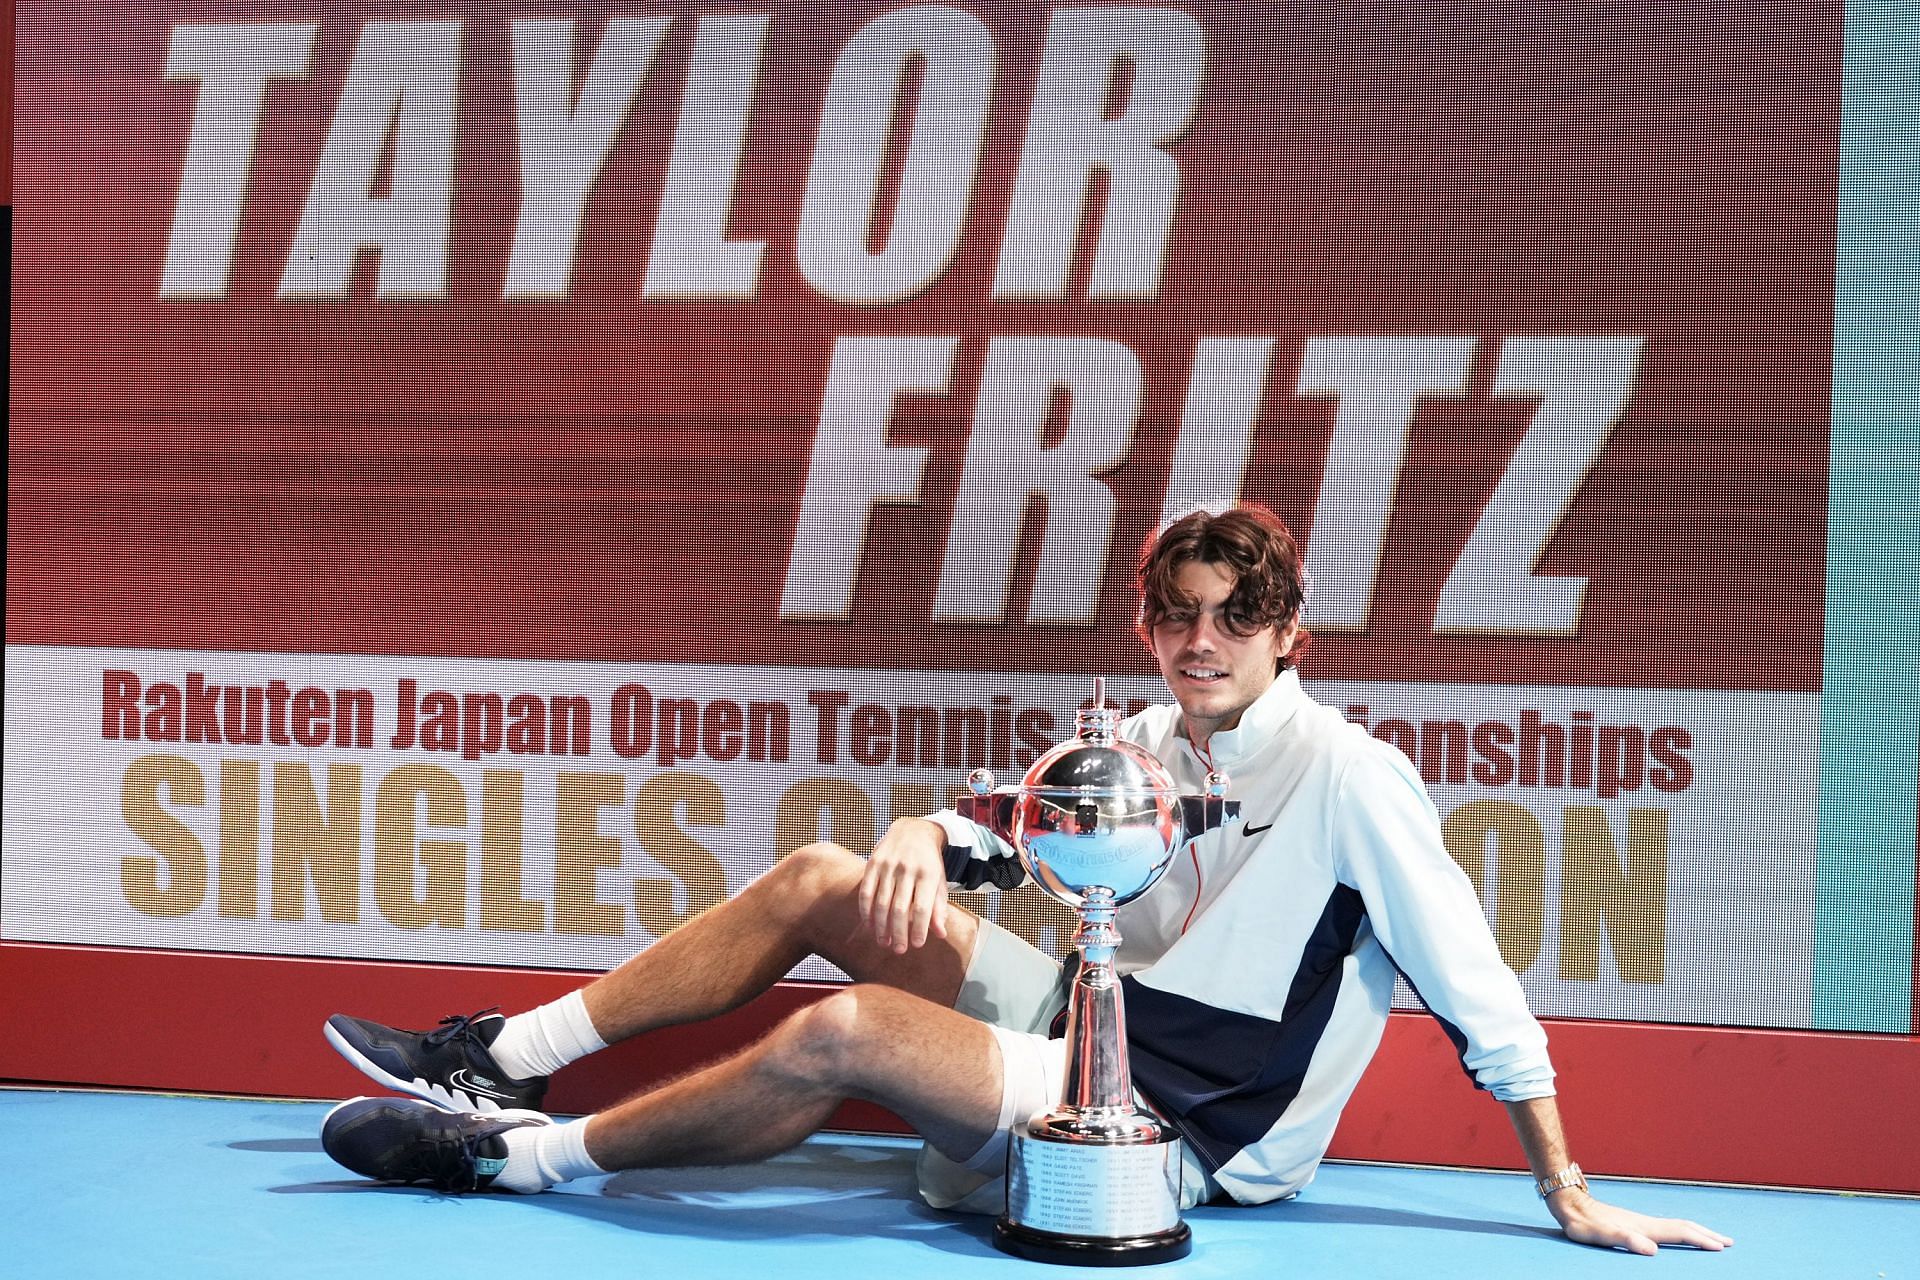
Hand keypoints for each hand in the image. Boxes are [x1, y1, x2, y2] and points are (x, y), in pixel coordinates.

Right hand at [858, 817, 951, 953]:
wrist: (913, 830)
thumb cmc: (928, 864)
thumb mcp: (939, 882)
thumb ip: (939, 908)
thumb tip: (941, 934)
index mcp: (928, 874)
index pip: (923, 907)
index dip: (919, 928)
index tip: (916, 945)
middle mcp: (908, 869)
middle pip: (900, 908)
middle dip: (898, 932)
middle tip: (898, 950)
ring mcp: (889, 865)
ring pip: (881, 902)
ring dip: (881, 926)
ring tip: (883, 942)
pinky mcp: (873, 863)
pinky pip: (866, 891)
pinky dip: (866, 911)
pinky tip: (869, 926)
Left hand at [1547, 1188, 1733, 1254]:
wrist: (1570, 1203)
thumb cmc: (1584, 1223)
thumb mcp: (1601, 1236)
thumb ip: (1625, 1240)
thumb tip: (1652, 1250)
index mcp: (1644, 1228)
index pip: (1680, 1233)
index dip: (1701, 1241)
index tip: (1721, 1247)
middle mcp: (1646, 1222)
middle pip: (1684, 1226)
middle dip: (1707, 1234)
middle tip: (1729, 1242)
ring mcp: (1641, 1221)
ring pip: (1676, 1225)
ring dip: (1697, 1231)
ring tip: (1712, 1237)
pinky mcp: (1634, 1222)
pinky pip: (1666, 1226)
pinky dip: (1682, 1230)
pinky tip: (1678, 1234)